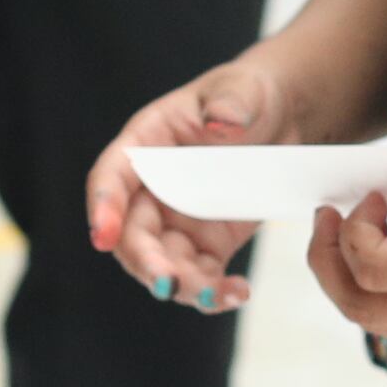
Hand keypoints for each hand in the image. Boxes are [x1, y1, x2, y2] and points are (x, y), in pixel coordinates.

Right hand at [83, 58, 310, 312]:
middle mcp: (152, 188)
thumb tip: (222, 122)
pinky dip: (213, 291)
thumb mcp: (243, 89)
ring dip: (183, 286)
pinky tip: (237, 294)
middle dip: (147, 262)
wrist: (283, 119)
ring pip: (164, 262)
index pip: (111, 178)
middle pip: (133, 233)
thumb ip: (231, 102)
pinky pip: (200, 274)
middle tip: (169, 284)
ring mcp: (178, 219)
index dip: (103, 207)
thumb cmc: (250, 96)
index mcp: (146, 144)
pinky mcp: (208, 242)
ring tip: (215, 296)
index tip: (103, 237)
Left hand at [302, 134, 386, 340]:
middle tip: (327, 218)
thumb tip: (350, 179)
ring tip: (363, 230)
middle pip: (361, 310)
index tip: (372, 195)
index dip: (352, 230)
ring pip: (379, 323)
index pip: (373, 269)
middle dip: (327, 263)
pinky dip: (386, 288)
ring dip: (353, 278)